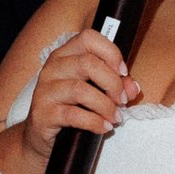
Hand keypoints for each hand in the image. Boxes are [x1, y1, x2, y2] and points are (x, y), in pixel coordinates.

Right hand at [19, 29, 139, 164]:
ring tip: (115, 117)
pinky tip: (104, 127)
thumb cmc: (72, 107)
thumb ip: (116, 85)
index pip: (88, 38)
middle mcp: (52, 67)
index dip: (111, 52)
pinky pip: (74, 115)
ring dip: (105, 105)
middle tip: (122, 100)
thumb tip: (133, 87)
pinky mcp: (43, 113)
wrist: (42, 135)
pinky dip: (95, 122)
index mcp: (65, 55)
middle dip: (112, 83)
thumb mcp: (96, 92)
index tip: (123, 72)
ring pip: (81, 90)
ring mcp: (45, 90)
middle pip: (88, 63)